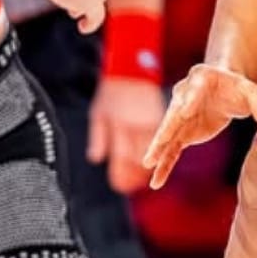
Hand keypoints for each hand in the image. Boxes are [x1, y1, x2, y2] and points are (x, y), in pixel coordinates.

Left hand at [89, 76, 165, 194]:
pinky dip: (157, 154)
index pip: (122, 156)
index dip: (121, 173)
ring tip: (140, 180)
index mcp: (120, 124)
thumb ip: (97, 137)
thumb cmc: (111, 93)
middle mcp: (137, 125)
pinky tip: (153, 162)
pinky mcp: (160, 117)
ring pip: (153, 152)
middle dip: (133, 176)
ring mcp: (151, 121)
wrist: (132, 70)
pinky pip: (161, 140)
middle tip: (127, 188)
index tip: (119, 186)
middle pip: (139, 158)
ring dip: (146, 168)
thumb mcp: (98, 113)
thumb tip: (95, 159)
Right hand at [142, 63, 256, 189]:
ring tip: (148, 164)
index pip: (195, 89)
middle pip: (174, 113)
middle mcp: (184, 95)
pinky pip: (171, 149)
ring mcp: (180, 115)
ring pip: (168, 134)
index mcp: (202, 78)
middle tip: (160, 140)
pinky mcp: (183, 133)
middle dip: (167, 128)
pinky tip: (156, 180)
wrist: (224, 89)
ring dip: (159, 149)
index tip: (185, 112)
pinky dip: (165, 164)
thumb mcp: (251, 91)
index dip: (190, 100)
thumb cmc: (238, 87)